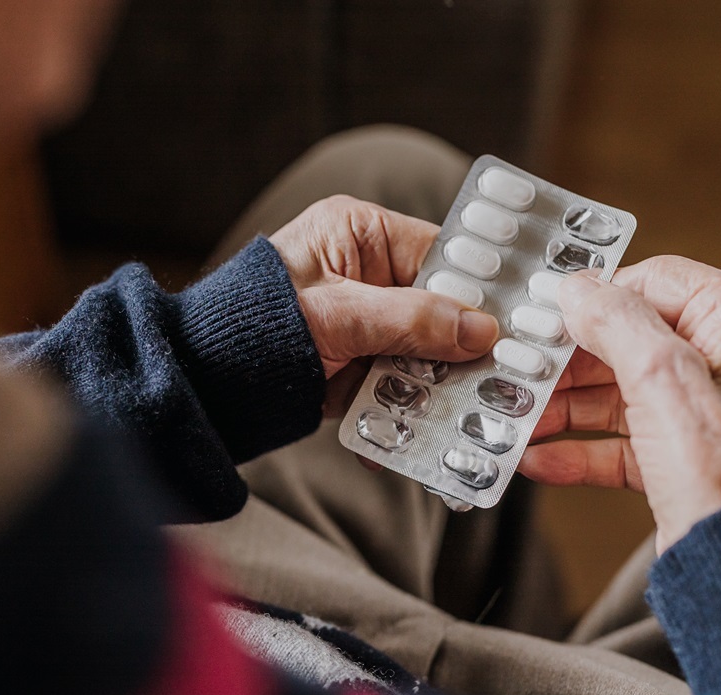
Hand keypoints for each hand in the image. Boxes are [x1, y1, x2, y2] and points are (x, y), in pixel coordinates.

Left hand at [269, 196, 498, 414]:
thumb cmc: (257, 325)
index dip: (477, 288)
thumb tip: (480, 329)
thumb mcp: (341, 314)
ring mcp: (362, 321)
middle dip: (459, 348)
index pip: (439, 253)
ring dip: (434, 387)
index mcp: (359, 233)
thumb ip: (413, 319)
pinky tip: (415, 435)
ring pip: (422, 352)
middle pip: (437, 308)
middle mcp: (365, 273)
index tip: (513, 321)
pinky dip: (404, 409)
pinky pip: (396, 382)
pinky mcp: (355, 363)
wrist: (207, 381)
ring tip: (459, 416)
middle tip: (498, 379)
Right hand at [518, 256, 720, 553]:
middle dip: (566, 363)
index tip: (545, 313)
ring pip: (614, 392)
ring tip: (516, 416)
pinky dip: (576, 450)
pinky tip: (537, 458)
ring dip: (560, 408)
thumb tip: (578, 289)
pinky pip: (616, 441)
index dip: (597, 296)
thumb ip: (618, 322)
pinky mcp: (679, 457)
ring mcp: (701, 411)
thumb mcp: (665, 382)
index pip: (655, 280)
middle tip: (518, 370)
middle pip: (625, 339)